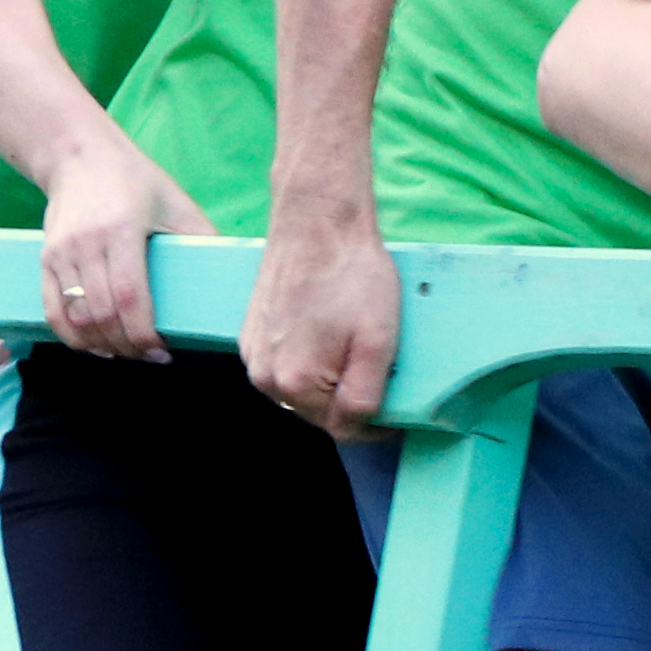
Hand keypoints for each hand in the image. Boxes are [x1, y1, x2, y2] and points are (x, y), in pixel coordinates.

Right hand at [37, 135, 210, 362]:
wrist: (78, 157)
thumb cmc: (134, 180)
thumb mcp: (175, 202)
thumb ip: (201, 236)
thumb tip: (231, 274)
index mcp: (121, 231)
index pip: (130, 297)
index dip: (144, 334)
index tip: (162, 351)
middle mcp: (87, 245)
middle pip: (104, 314)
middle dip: (129, 345)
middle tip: (151, 356)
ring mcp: (61, 254)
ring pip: (78, 318)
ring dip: (104, 345)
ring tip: (128, 352)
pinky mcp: (46, 260)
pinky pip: (53, 311)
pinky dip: (73, 337)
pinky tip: (95, 347)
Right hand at [242, 196, 404, 435]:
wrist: (316, 220)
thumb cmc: (351, 274)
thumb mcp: (377, 342)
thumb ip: (365, 397)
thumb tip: (360, 428)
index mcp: (295, 384)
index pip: (343, 429)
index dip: (377, 424)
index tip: (398, 409)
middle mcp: (265, 377)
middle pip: (319, 412)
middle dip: (349, 398)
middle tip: (378, 367)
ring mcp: (254, 355)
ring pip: (302, 390)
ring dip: (329, 380)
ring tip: (352, 343)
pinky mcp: (251, 335)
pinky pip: (286, 365)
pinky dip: (309, 359)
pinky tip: (327, 330)